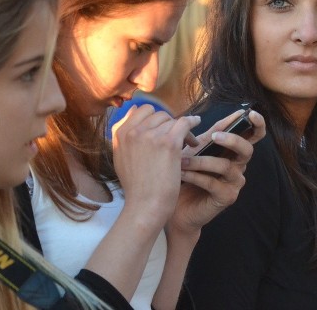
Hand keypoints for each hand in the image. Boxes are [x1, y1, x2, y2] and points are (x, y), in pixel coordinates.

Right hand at [111, 105, 200, 227]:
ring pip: (171, 119)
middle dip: (168, 124)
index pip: (140, 110)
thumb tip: (133, 111)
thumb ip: (125, 135)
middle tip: (176, 137)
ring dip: (180, 129)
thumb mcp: (121, 157)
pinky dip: (192, 122)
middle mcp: (133, 131)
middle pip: (158, 114)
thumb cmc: (137, 186)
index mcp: (119, 133)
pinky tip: (197, 124)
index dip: (154, 118)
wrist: (145, 206)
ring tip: (187, 142)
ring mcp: (150, 135)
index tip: (163, 128)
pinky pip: (184, 122)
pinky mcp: (168, 142)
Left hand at [170, 109, 265, 234]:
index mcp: (234, 152)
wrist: (177, 206)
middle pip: (247, 149)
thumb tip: (227, 113)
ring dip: (201, 161)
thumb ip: (213, 133)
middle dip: (232, 140)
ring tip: (182, 161)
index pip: (254, 136)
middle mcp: (239, 166)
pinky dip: (195, 176)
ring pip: (225, 166)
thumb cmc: (188, 175)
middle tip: (215, 137)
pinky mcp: (227, 197)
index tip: (250, 113)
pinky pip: (213, 182)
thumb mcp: (199, 150)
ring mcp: (234, 183)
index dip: (257, 124)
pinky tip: (181, 173)